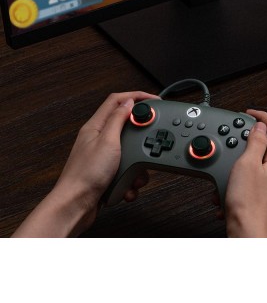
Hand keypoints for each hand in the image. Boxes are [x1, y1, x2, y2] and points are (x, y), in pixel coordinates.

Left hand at [13, 91, 158, 236]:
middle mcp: (98, 139)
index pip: (117, 101)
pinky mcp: (107, 173)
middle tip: (152, 141)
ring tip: (135, 174)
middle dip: (141, 137)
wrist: (75, 206)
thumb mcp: (107, 141)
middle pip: (127, 126)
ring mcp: (103, 157)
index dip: (137, 96)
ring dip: (137, 164)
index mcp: (96, 126)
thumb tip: (129, 102)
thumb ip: (118, 119)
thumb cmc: (86, 174)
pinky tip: (127, 186)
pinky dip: (131, 179)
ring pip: (130, 152)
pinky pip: (127, 170)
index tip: (154, 100)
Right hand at [224, 110, 266, 236]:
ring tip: (224, 179)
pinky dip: (238, 187)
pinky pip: (252, 188)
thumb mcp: (246, 165)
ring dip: (237, 170)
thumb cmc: (248, 206)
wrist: (249, 239)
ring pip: (256, 170)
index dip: (263, 117)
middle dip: (245, 146)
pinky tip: (226, 195)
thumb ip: (255, 143)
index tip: (250, 114)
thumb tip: (261, 127)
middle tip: (230, 147)